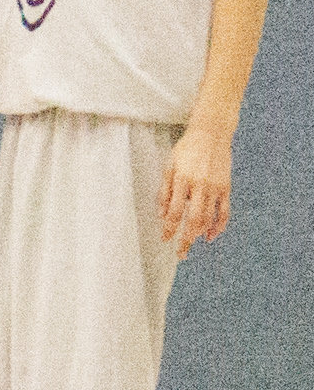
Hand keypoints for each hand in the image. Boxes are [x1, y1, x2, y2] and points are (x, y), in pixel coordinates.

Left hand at [161, 122, 231, 255]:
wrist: (211, 135)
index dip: (170, 228)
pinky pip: (224, 212)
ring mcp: (215, 188)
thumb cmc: (185, 150)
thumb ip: (165, 190)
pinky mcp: (226, 188)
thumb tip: (162, 214)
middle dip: (186, 239)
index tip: (165, 239)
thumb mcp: (169, 166)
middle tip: (180, 253)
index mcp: (182, 180)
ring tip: (192, 245)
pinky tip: (211, 235)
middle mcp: (200, 186)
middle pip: (193, 219)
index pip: (175, 211)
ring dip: (201, 235)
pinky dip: (219, 226)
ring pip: (209, 218)